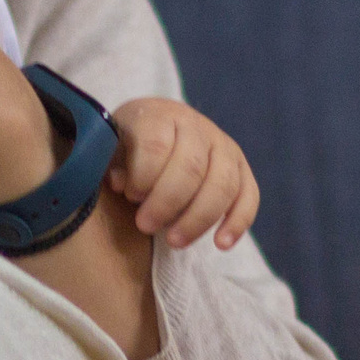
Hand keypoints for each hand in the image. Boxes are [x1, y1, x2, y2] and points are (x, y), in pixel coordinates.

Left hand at [106, 98, 260, 249]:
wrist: (155, 134)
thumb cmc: (127, 149)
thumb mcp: (111, 148)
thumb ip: (112, 163)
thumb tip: (122, 183)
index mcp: (160, 115)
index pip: (157, 144)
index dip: (144, 175)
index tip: (129, 196)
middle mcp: (197, 126)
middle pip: (191, 167)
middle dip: (167, 202)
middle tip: (145, 225)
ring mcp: (223, 147)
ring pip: (222, 184)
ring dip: (198, 218)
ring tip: (174, 242)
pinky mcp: (241, 169)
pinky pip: (249, 196)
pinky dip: (237, 222)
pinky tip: (220, 244)